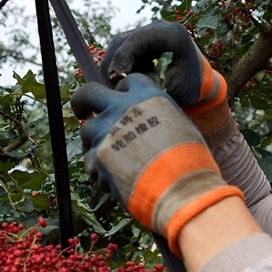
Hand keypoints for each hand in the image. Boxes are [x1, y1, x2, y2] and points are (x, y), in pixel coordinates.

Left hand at [70, 73, 242, 253]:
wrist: (181, 190)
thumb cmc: (190, 161)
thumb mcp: (180, 126)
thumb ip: (158, 118)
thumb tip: (149, 123)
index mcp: (147, 97)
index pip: (127, 82)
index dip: (124, 91)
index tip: (121, 100)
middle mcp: (121, 109)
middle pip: (87, 94)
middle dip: (82, 102)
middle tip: (82, 110)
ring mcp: (106, 133)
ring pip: (87, 132)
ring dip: (97, 143)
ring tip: (115, 161)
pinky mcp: (97, 159)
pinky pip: (90, 162)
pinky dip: (100, 170)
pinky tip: (117, 180)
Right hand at [101, 21, 226, 115]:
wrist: (202, 83)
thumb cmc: (193, 84)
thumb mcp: (175, 84)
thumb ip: (150, 81)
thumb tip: (122, 81)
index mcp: (170, 33)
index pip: (137, 40)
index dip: (122, 58)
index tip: (116, 78)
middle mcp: (156, 29)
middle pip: (123, 41)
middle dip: (113, 64)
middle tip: (110, 87)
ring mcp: (147, 35)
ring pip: (118, 47)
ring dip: (112, 67)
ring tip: (112, 88)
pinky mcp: (140, 46)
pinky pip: (121, 54)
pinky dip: (117, 69)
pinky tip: (117, 85)